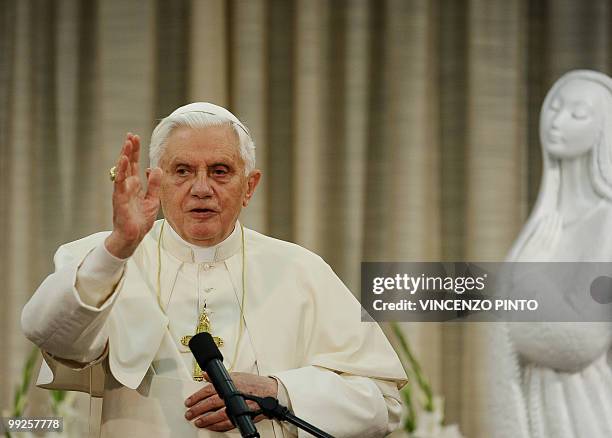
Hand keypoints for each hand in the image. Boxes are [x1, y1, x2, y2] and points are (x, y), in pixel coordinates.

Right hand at [105, 133, 161, 258]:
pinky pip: (120, 182)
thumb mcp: (152, 200)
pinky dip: (121, 170)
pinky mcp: (120, 198)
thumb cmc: (139, 220)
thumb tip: (155, 168)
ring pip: (122, 170)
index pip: (134, 165)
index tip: (136, 138)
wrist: (133, 237)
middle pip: (127, 164)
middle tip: (131, 135)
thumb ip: (154, 185)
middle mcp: (127, 186)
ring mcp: (122, 191)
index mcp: (134, 186)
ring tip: (127, 142)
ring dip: (124, 155)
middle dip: (129, 149)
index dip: (135, 152)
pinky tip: (123, 159)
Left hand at [184, 372, 277, 431]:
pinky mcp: (241, 416)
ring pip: (217, 415)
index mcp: (229, 385)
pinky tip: (211, 426)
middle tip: (190, 413)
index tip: (189, 401)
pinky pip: (227, 424)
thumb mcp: (235, 375)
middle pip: (210, 403)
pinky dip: (218, 426)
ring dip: (206, 420)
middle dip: (198, 409)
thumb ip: (218, 377)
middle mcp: (231, 396)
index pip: (208, 390)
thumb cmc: (254, 384)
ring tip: (198, 422)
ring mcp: (236, 407)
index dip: (197, 396)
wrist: (269, 392)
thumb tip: (205, 375)